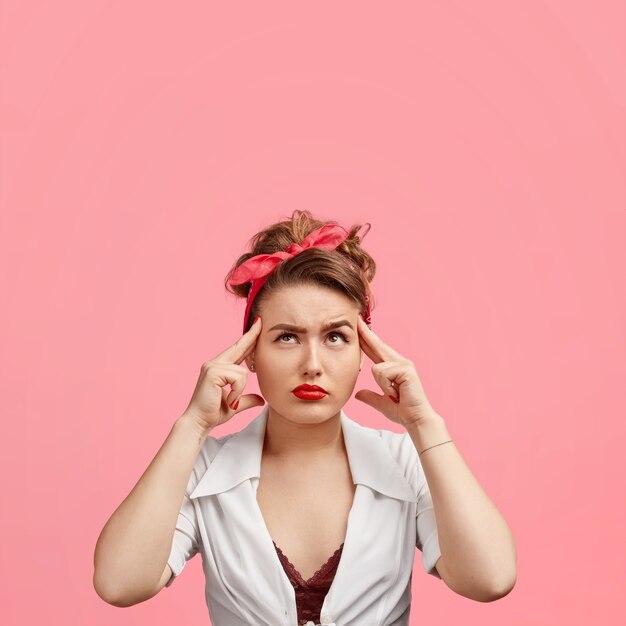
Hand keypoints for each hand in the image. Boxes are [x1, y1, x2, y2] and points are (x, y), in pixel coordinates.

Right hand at [180, 316, 264, 433]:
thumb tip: (261, 400)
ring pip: (242, 371)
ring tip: (231, 400)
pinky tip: (228, 399)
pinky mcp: (213, 372)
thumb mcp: (235, 404)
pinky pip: (238, 378)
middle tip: (260, 321)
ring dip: (240, 389)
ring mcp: (213, 366)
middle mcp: (215, 363)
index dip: (248, 338)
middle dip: (251, 335)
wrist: (199, 422)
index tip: (257, 325)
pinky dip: (236, 391)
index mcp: (219, 368)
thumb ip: (247, 399)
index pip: (238, 350)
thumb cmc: (213, 413)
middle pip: (239, 346)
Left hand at [354, 314, 435, 426]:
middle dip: (366, 333)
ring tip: (394, 395)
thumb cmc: (403, 411)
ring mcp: (404, 364)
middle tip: (356, 318)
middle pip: (378, 345)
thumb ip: (370, 397)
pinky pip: (382, 374)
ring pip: (377, 368)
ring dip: (382, 386)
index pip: (375, 350)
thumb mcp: (381, 403)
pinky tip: (396, 394)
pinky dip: (386, 387)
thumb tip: (358, 394)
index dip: (366, 339)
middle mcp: (400, 362)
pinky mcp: (406, 370)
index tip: (358, 327)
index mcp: (393, 367)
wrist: (416, 420)